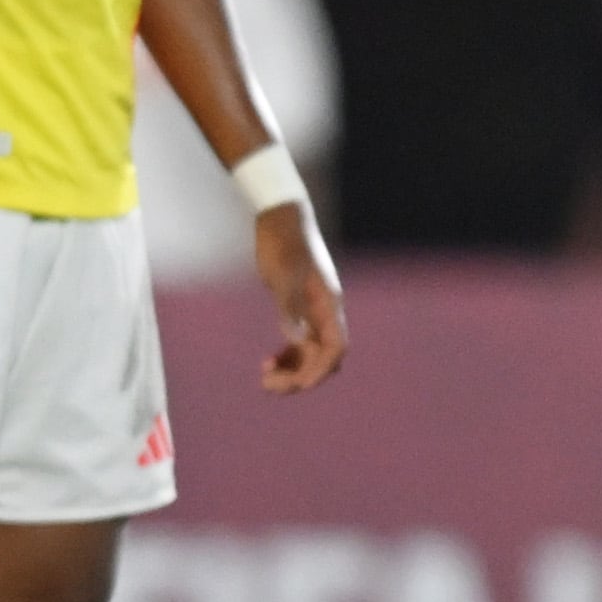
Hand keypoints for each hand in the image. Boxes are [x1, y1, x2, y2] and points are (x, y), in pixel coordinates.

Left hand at [255, 205, 349, 392]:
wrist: (280, 217)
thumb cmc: (282, 243)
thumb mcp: (282, 276)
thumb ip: (290, 308)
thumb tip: (296, 341)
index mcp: (328, 304)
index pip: (335, 348)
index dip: (319, 370)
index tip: (295, 384)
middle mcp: (325, 311)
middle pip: (324, 358)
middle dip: (301, 376)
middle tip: (268, 385)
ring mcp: (314, 311)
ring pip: (312, 354)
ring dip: (294, 370)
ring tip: (265, 377)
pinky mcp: (300, 308)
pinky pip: (301, 343)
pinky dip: (289, 357)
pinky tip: (269, 361)